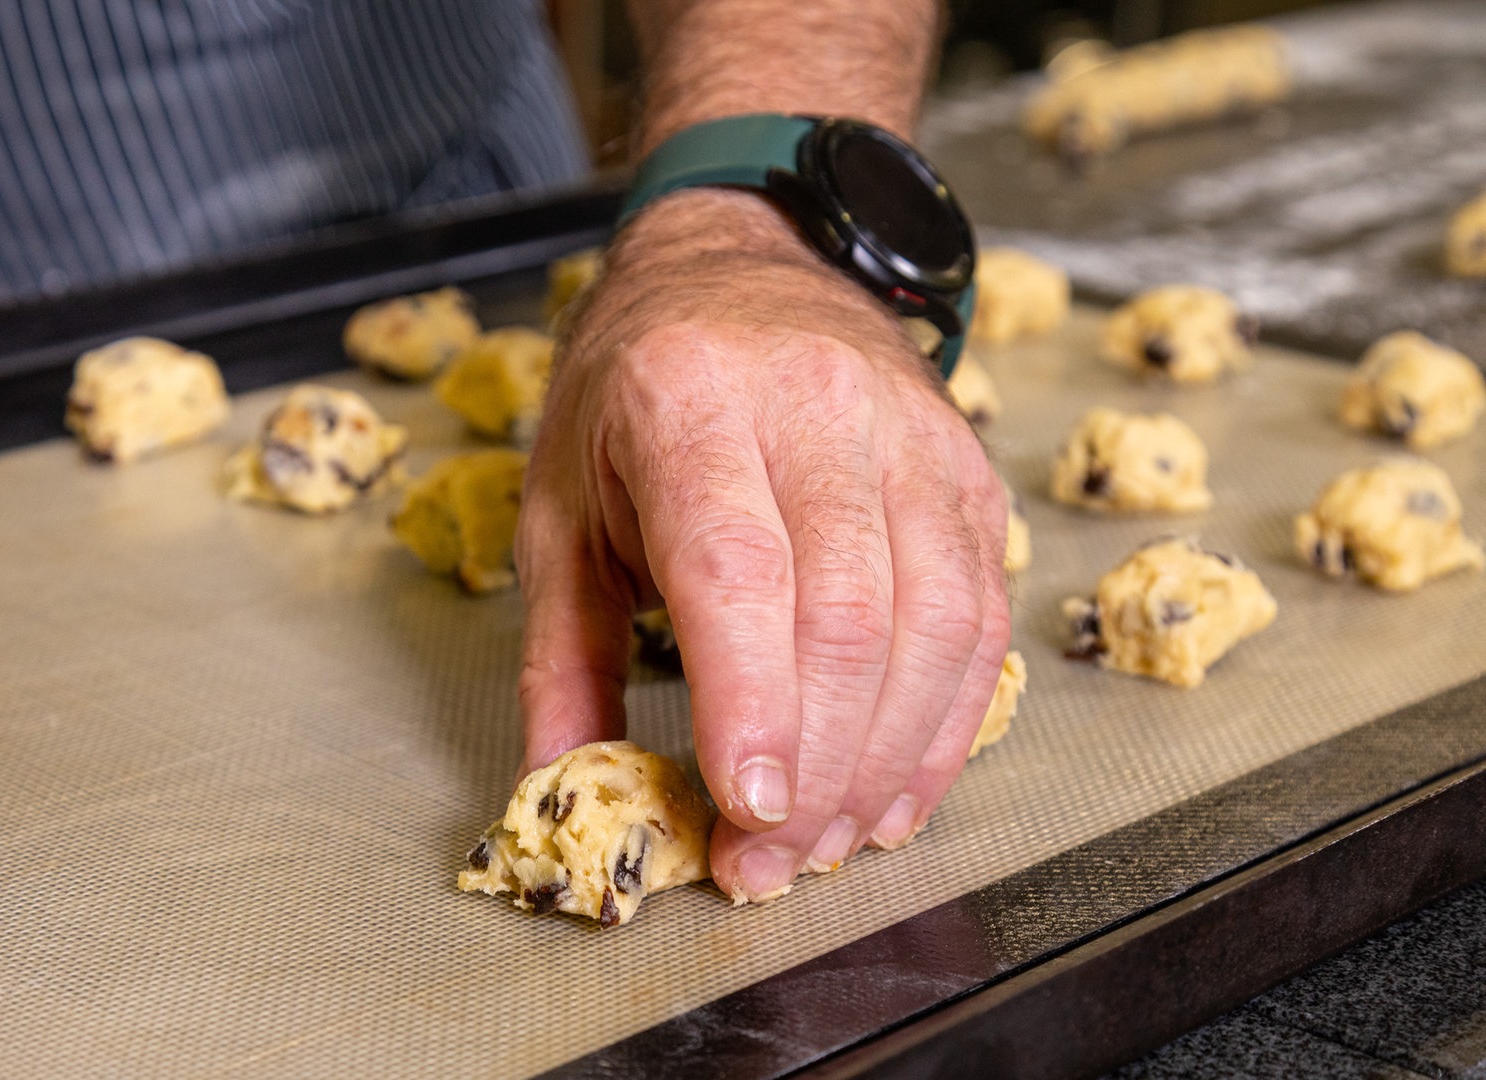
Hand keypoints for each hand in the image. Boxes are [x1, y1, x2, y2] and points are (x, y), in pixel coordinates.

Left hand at [516, 189, 1010, 901]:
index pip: (738, 569)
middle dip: (818, 766)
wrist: (742, 261)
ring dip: (888, 760)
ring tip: (831, 842)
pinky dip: (945, 722)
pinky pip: (980, 613)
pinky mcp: (966, 468)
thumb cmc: (632, 390)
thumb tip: (559, 787)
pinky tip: (897, 790)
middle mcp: (814, 406)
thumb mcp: (559, 506)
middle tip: (772, 863)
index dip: (752, 704)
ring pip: (935, 622)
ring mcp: (910, 433)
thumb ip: (559, 657)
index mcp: (686, 405)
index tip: (747, 812)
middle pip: (846, 614)